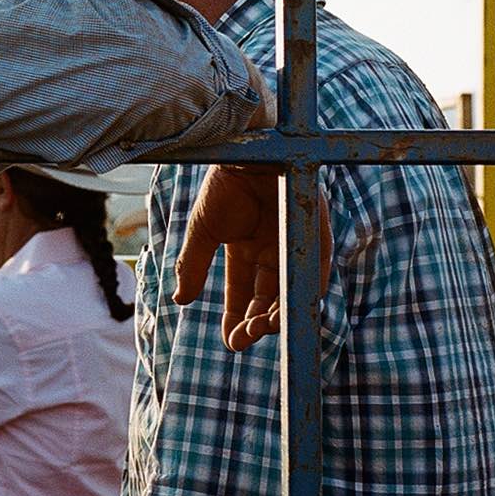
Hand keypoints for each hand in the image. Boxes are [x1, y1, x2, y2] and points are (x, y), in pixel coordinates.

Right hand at [172, 164, 331, 350]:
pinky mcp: (315, 238)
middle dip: (256, 324)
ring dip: (277, 317)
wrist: (247, 154)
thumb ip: (194, 265)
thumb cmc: (224, 185)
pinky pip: (314, 275)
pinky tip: (282, 313)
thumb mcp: (203, 232)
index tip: (229, 341)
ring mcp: (294, 246)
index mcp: (247, 250)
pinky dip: (301, 298)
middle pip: (269, 300)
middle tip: (244, 337)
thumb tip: (179, 300)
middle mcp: (273, 252)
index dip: (237, 318)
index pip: (244, 293)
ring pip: (291, 294)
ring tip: (260, 329)